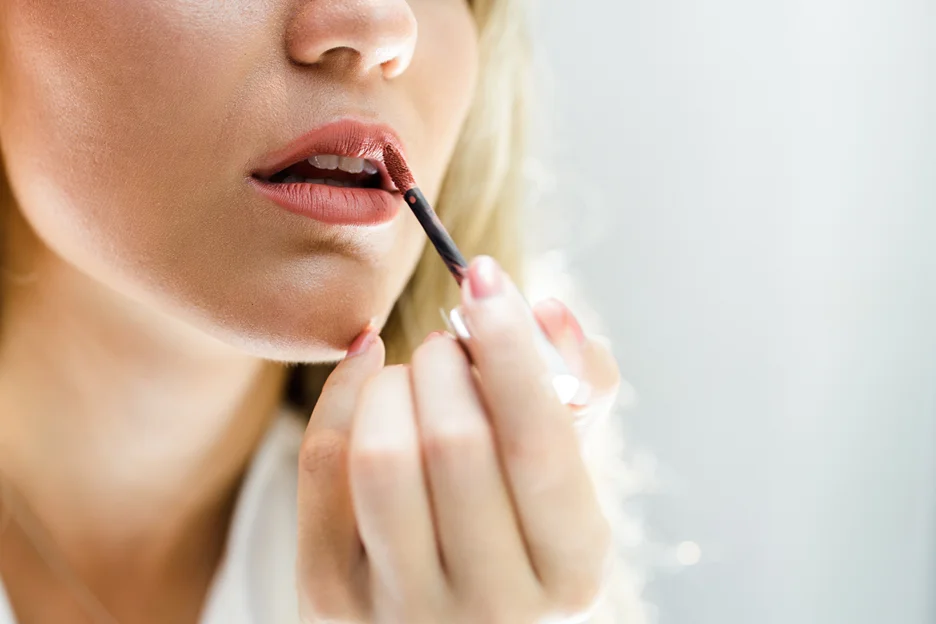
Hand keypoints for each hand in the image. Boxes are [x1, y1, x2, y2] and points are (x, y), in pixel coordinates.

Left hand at [297, 256, 621, 623]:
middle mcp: (492, 607)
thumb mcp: (567, 465)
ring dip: (394, 382)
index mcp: (570, 571)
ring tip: (414, 376)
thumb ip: (578, 386)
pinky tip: (367, 374)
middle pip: (454, 441)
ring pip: (381, 455)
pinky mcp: (330, 599)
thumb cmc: (518, 516)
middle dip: (444, 362)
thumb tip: (547, 311)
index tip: (485, 276)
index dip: (510, 348)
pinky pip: (323, 465)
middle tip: (448, 343)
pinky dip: (343, 395)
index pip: (537, 442)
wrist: (445, 608)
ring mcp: (403, 610)